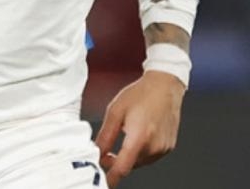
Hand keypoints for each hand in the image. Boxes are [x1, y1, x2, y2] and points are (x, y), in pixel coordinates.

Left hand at [94, 71, 185, 186]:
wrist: (165, 87)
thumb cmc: (139, 95)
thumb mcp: (115, 112)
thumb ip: (105, 135)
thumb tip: (96, 152)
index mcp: (139, 138)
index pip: (123, 167)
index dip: (111, 177)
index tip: (103, 182)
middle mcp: (154, 147)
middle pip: (130, 165)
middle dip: (116, 162)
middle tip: (104, 153)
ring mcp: (164, 148)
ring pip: (140, 161)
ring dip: (129, 156)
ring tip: (123, 136)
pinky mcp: (169, 147)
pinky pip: (150, 156)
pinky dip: (140, 151)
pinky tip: (137, 135)